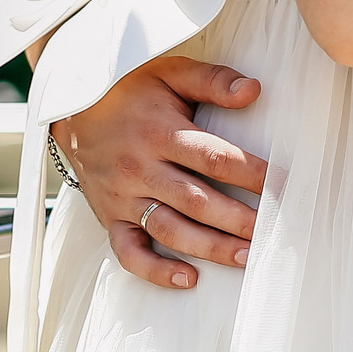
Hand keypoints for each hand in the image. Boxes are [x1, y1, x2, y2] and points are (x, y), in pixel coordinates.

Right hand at [49, 55, 266, 289]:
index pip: (213, 157)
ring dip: (210, 248)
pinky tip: (189, 279)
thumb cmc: (128, 87)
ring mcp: (123, 196)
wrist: (70, 106)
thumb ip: (211, 80)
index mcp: (159, 131)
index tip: (282, 184)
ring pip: (170, 230)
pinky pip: (129, 252)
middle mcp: (140, 167)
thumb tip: (254, 90)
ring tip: (246, 257)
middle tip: (272, 230)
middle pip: (196, 200)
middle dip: (238, 219)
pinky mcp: (109, 216)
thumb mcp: (168, 71)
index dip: (250, 172)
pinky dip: (156, 271)